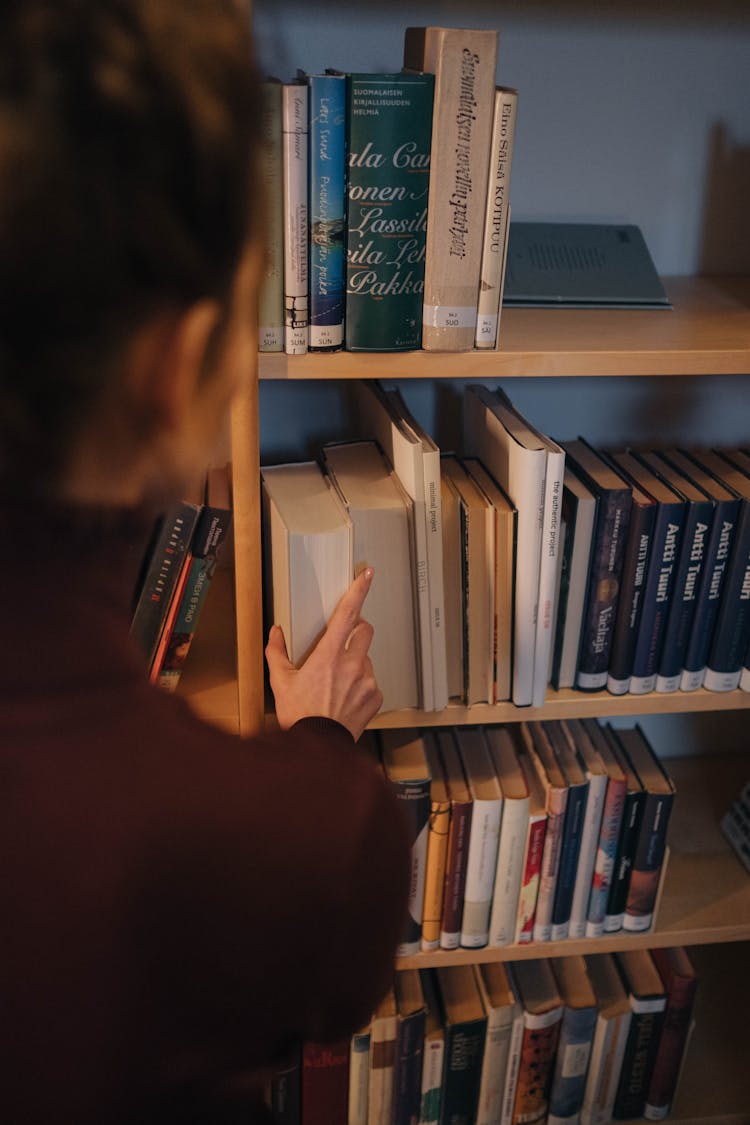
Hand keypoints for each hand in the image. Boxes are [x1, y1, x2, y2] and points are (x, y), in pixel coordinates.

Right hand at [265, 568, 382, 740]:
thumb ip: (276, 653)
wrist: (317, 749)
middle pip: (365, 630)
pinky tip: (345, 698)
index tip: (367, 574)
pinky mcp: (375, 696)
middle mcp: (353, 664)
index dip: (358, 591)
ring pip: (367, 658)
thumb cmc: (298, 715)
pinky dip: (361, 684)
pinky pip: (371, 681)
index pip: (348, 614)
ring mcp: (368, 680)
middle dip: (357, 629)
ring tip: (336, 683)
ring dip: (356, 662)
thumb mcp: (281, 682)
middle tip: (342, 641)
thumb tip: (275, 632)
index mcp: (329, 655)